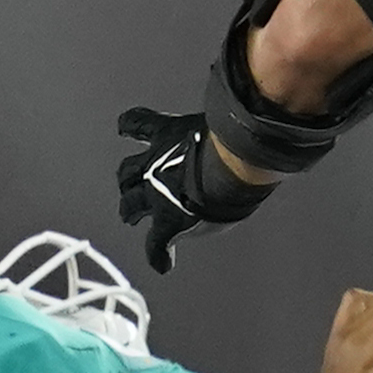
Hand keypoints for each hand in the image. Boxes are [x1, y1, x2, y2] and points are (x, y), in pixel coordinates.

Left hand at [116, 106, 268, 273]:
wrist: (232, 166)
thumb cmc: (235, 139)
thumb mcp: (223, 118)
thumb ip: (226, 119)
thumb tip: (249, 108)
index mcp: (168, 134)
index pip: (141, 125)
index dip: (130, 125)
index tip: (124, 128)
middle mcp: (155, 164)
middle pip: (128, 172)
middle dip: (127, 179)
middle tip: (127, 187)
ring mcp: (157, 195)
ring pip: (131, 204)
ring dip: (129, 210)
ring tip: (128, 216)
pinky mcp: (168, 222)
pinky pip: (156, 244)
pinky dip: (158, 255)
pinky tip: (163, 264)